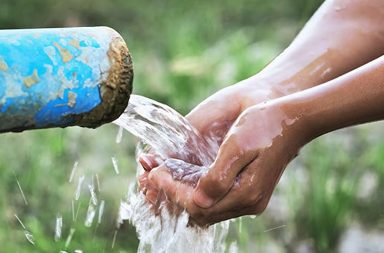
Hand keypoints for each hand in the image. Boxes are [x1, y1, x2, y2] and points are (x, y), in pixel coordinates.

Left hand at [138, 76, 278, 203]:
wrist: (291, 119)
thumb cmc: (264, 125)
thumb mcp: (238, 146)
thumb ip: (218, 176)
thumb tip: (197, 200)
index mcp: (246, 193)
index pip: (197, 205)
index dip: (172, 191)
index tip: (154, 174)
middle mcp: (247, 202)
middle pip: (199, 212)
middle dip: (171, 196)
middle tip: (150, 178)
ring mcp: (249, 198)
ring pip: (205, 208)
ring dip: (181, 195)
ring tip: (160, 177)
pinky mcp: (248, 191)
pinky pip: (214, 199)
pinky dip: (194, 191)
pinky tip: (182, 178)